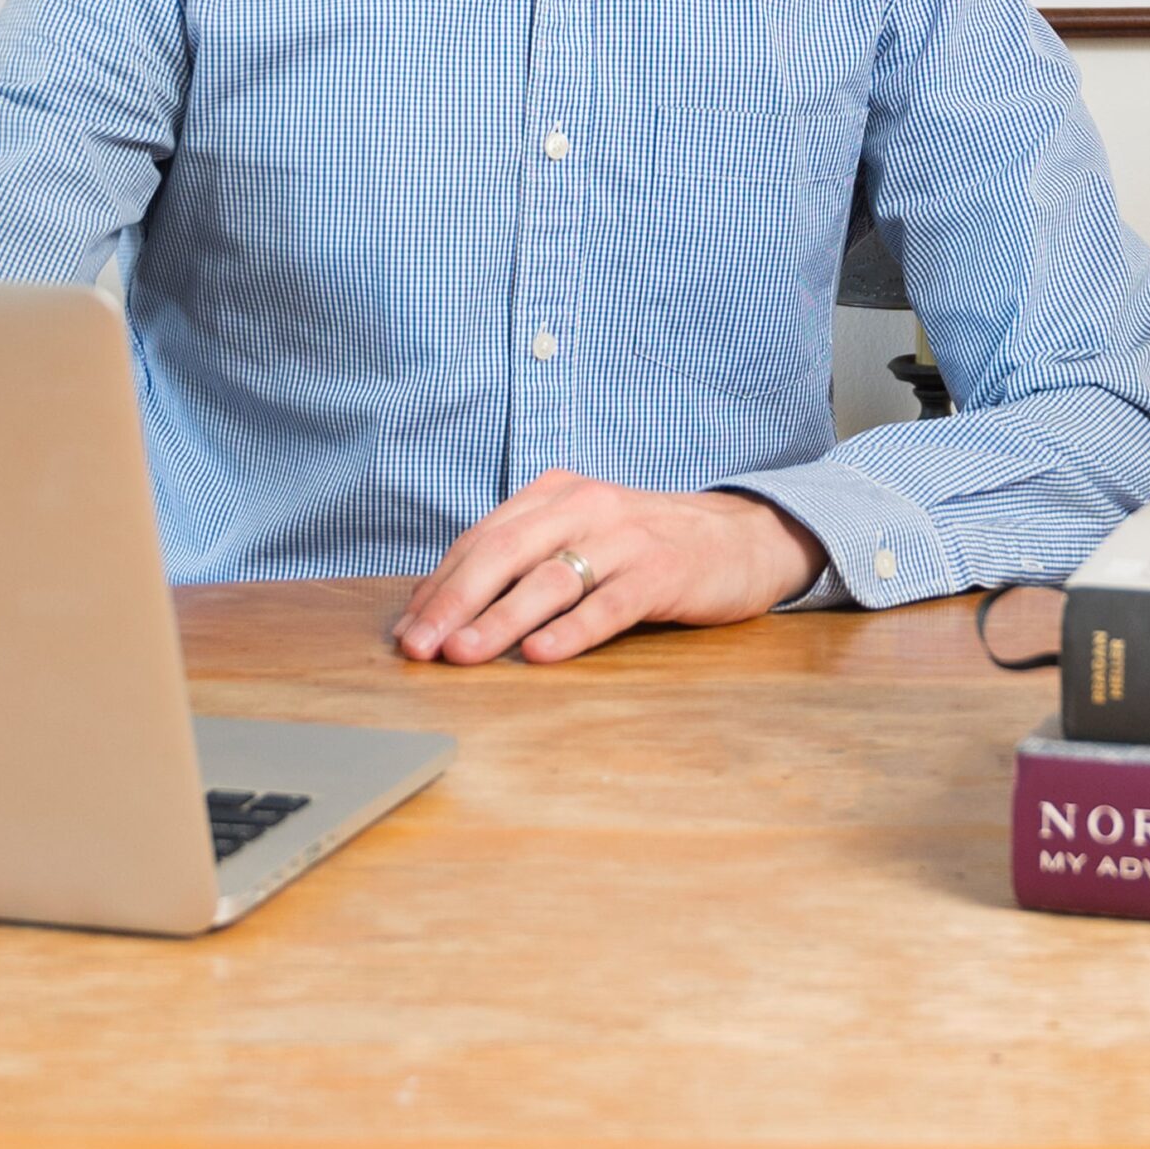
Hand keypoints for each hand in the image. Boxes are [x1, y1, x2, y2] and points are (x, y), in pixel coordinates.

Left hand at [392, 471, 828, 664]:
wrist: (742, 536)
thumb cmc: (646, 545)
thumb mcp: (582, 534)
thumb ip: (526, 557)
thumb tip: (446, 605)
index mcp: (555, 493)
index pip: (481, 538)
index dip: (439, 585)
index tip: (406, 629)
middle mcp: (584, 505)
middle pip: (503, 551)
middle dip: (453, 602)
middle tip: (418, 647)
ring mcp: (624, 538)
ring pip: (548, 578)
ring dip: (499, 620)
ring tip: (463, 654)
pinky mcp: (662, 572)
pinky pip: (608, 603)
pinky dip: (572, 630)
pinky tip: (541, 655)